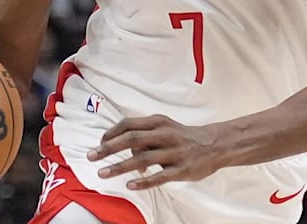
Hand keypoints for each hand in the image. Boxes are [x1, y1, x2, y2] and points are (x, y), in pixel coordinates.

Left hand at [87, 115, 224, 189]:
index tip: (98, 143)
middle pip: (132, 139)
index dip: (111, 133)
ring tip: (103, 173)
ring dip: (120, 166)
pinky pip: (160, 176)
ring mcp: (174, 152)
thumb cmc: (182, 137)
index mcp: (158, 122)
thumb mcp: (164, 129)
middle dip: (109, 148)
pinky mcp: (182, 169)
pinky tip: (130, 184)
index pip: (129, 124)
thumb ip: (144, 137)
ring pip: (143, 158)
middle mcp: (165, 134)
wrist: (214, 145)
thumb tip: (124, 152)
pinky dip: (144, 180)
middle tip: (91, 156)